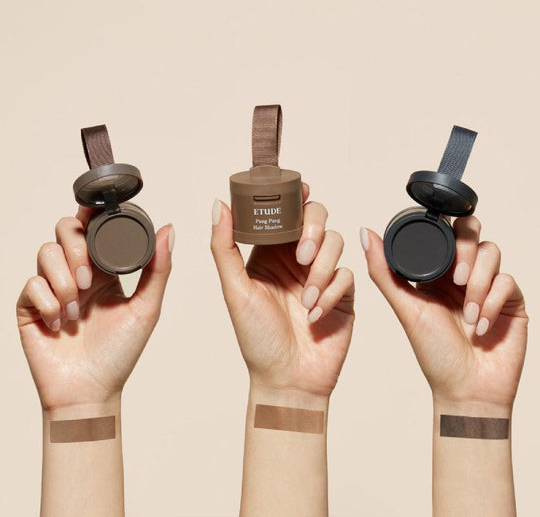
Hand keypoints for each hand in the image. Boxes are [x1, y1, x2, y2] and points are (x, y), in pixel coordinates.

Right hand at [16, 208, 173, 410]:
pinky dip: (48, 301)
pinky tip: (61, 322)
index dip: (91, 214)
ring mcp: (53, 289)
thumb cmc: (120, 353)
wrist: (91, 391)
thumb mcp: (146, 308)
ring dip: (64, 278)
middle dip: (76, 248)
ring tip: (77, 308)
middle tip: (88, 280)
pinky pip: (31, 284)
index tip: (95, 209)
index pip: (93, 229)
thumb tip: (169, 230)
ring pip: (46, 252)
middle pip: (65, 231)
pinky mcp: (30, 307)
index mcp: (104, 272)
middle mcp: (78, 275)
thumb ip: (158, 269)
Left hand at [211, 185, 354, 397]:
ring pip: (335, 242)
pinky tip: (314, 314)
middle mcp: (296, 260)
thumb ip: (224, 246)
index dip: (293, 196)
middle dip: (313, 230)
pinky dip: (330, 292)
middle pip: (317, 218)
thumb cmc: (257, 338)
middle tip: (303, 254)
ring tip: (305, 299)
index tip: (299, 187)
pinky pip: (346, 274)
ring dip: (321, 269)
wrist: (288, 379)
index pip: (284, 213)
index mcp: (269, 254)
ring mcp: (321, 275)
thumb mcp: (234, 289)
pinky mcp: (341, 293)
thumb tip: (219, 204)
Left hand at [360, 216, 527, 410]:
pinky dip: (492, 301)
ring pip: (491, 251)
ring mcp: (486, 284)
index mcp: (434, 271)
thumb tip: (364, 232)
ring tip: (468, 314)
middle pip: (469, 230)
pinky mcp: (510, 298)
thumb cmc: (434, 353)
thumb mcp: (405, 309)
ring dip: (478, 282)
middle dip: (465, 249)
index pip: (440, 231)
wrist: (467, 389)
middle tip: (456, 279)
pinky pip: (507, 280)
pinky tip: (481, 326)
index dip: (440, 229)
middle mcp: (460, 273)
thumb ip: (384, 272)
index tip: (435, 256)